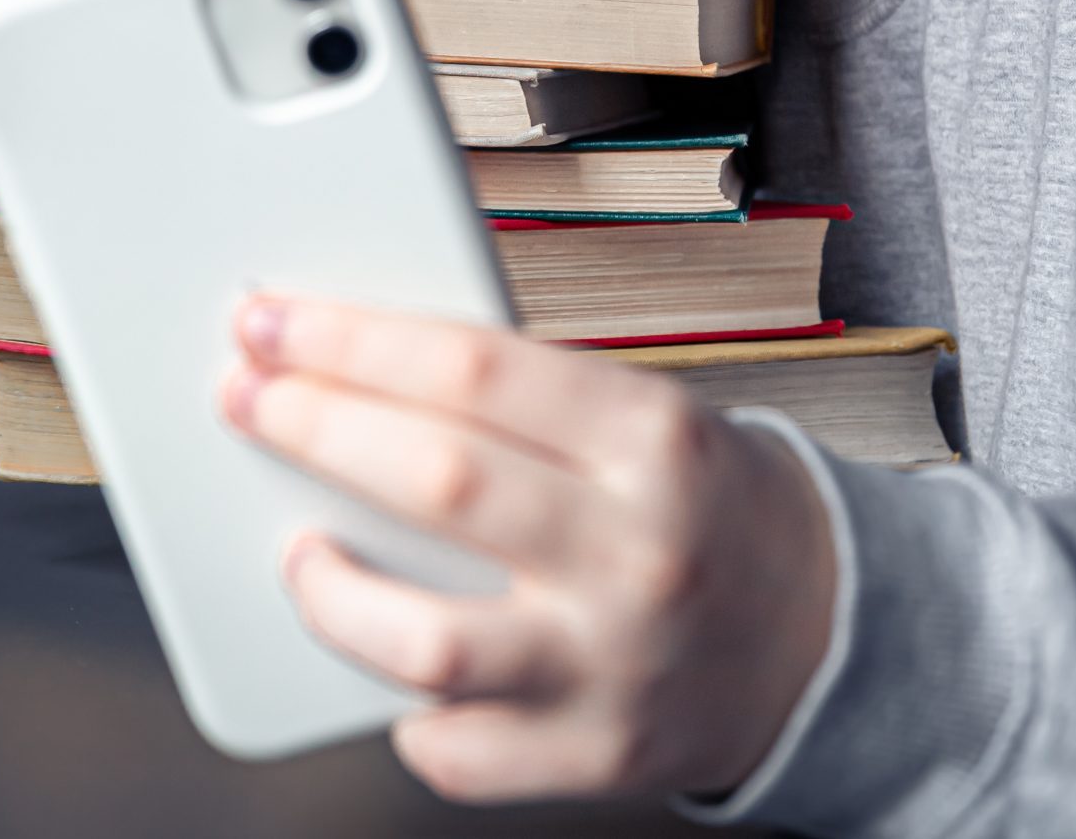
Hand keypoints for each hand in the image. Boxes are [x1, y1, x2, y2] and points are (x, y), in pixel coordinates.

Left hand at [220, 295, 837, 802]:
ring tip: (300, 553)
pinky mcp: (595, 755)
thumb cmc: (705, 505)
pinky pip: (456, 748)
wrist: (828, 634)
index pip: (469, 366)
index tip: (270, 321)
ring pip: (426, 640)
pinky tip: (388, 662)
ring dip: (330, 590)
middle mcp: (636, 551)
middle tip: (247, 399)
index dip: (347, 338)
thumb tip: (351, 364)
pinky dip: (402, 711)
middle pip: (436, 480)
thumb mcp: (642, 415)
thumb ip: (517, 396)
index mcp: (652, 438)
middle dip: (312, 427)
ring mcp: (614, 663)